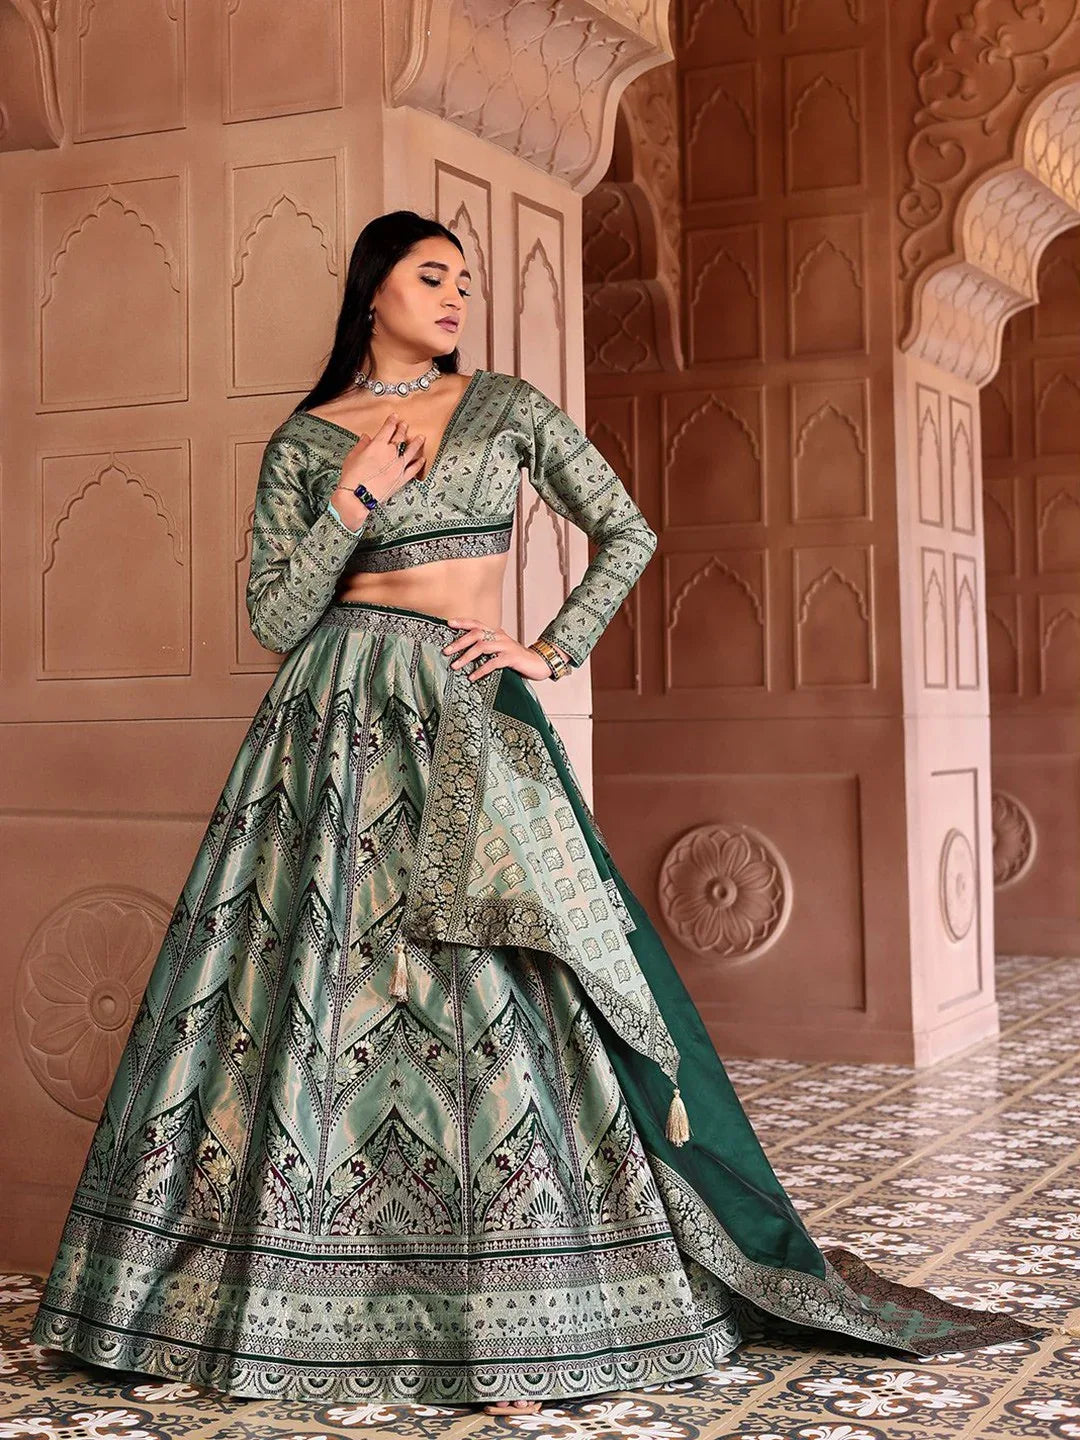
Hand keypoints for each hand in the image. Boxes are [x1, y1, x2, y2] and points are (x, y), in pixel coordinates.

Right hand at [331, 413, 425, 527]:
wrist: (358, 496)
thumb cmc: (352, 477)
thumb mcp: (353, 457)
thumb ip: (362, 445)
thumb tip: (365, 438)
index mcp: (378, 445)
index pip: (388, 428)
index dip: (392, 421)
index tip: (395, 417)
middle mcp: (390, 453)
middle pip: (400, 437)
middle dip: (403, 429)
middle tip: (405, 425)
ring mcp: (398, 466)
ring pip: (411, 451)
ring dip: (416, 443)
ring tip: (421, 438)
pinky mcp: (402, 479)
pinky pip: (414, 469)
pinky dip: (419, 464)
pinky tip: (422, 459)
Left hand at [441, 618, 553, 682]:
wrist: (538, 663)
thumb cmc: (515, 658)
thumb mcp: (499, 649)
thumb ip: (486, 647)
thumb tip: (464, 653)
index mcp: (495, 633)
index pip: (476, 624)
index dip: (463, 622)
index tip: (448, 623)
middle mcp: (499, 636)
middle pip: (476, 634)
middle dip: (459, 642)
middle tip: (446, 651)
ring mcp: (506, 646)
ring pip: (482, 647)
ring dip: (466, 656)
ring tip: (455, 666)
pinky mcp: (511, 657)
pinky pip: (493, 662)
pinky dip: (481, 669)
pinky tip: (473, 676)